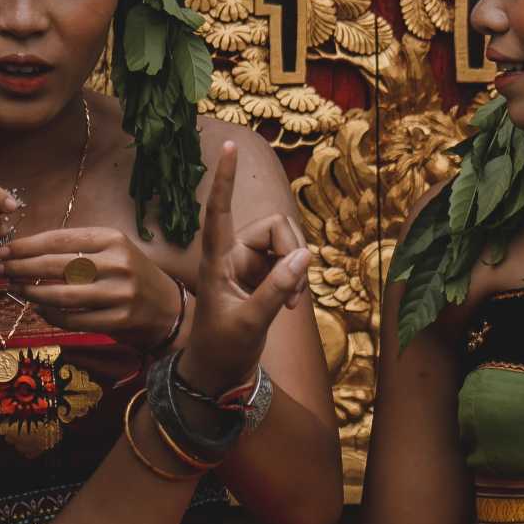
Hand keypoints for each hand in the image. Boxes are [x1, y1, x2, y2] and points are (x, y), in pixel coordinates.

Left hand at [0, 227, 184, 349]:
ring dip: (32, 293)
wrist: (167, 307)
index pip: (59, 239)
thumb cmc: (129, 274)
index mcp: (112, 238)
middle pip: (56, 265)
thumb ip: (74, 249)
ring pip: (63, 295)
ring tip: (15, 289)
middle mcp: (117, 263)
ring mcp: (119, 293)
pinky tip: (40, 309)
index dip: (26, 246)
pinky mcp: (119, 320)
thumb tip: (24, 252)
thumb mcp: (109, 250)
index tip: (3, 251)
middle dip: (21, 268)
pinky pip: (74, 319)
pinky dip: (51, 315)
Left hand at [176, 143, 311, 391]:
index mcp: (216, 261)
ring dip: (296, 271)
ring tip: (292, 305)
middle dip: (292, 253)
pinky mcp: (261, 279)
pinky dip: (297, 282)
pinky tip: (292, 306)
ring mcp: (248, 267)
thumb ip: (277, 289)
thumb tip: (306, 256)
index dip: (225, 180)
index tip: (229, 147)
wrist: (218, 376)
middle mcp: (232, 256)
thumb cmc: (221, 350)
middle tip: (294, 294)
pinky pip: (290, 264)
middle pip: (274, 228)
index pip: (218, 212)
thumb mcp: (250, 322)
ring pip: (286, 245)